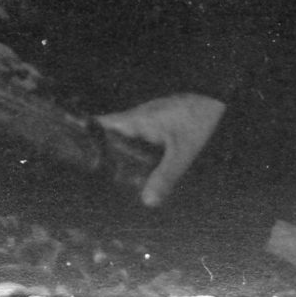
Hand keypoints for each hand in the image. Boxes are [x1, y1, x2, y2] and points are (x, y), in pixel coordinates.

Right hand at [95, 93, 224, 207]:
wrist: (219, 94)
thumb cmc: (199, 118)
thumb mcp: (182, 151)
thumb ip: (165, 176)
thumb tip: (147, 202)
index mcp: (135, 120)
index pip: (101, 124)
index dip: (87, 135)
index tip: (76, 152)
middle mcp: (139, 116)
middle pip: (115, 134)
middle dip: (107, 152)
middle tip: (98, 176)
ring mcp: (153, 116)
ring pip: (131, 136)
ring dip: (126, 152)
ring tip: (120, 175)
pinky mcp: (166, 119)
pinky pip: (146, 136)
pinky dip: (142, 149)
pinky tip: (148, 164)